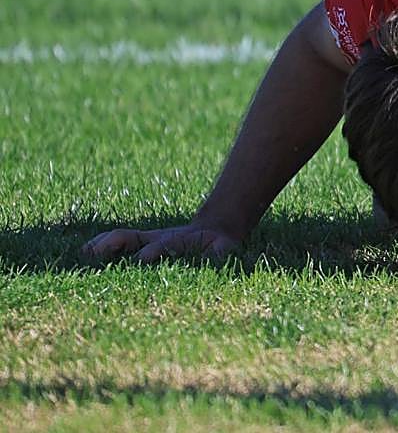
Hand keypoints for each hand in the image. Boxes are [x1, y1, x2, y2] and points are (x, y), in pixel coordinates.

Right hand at [82, 224, 238, 263]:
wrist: (217, 228)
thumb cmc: (220, 245)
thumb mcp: (225, 250)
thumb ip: (220, 256)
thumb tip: (217, 259)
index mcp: (179, 241)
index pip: (163, 245)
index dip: (154, 252)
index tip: (143, 259)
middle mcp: (158, 238)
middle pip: (133, 237)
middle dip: (116, 244)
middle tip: (96, 254)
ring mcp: (149, 239)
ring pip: (122, 237)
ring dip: (102, 244)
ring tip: (82, 255)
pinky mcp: (143, 243)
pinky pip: (119, 242)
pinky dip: (101, 246)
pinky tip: (84, 254)